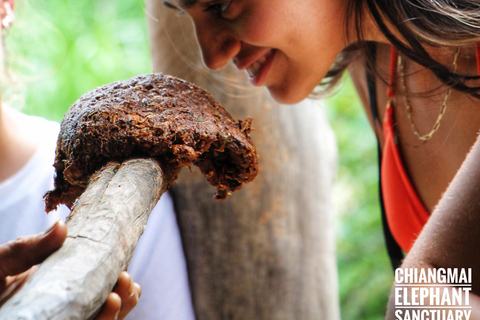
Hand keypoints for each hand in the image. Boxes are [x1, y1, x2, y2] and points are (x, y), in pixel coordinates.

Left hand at [0, 221, 140, 319]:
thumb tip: (62, 225)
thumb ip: (29, 248)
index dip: (116, 276)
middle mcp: (65, 307)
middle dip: (124, 294)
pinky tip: (107, 309)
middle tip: (126, 279)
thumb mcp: (1, 263)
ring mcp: (63, 319)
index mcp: (58, 285)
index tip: (124, 265)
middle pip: (106, 304)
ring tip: (119, 294)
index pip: (97, 281)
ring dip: (118, 311)